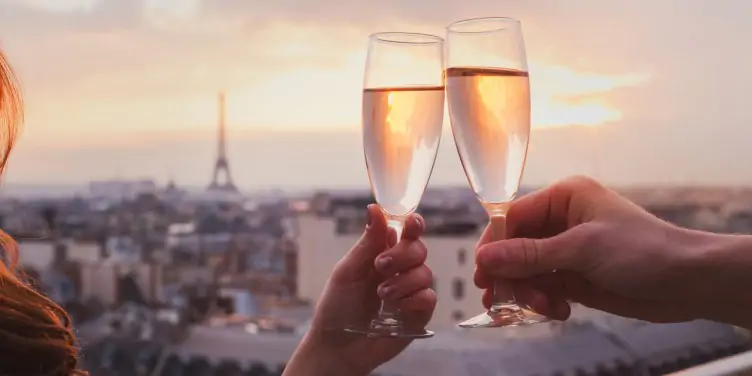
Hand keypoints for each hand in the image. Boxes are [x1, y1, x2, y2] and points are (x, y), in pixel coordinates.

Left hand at [285, 204, 435, 375]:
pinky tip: (396, 308)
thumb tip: (374, 208)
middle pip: (418, 249)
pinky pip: (429, 297)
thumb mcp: (348, 271)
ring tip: (381, 295)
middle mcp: (400, 271)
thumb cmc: (337, 307)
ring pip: (425, 273)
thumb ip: (367, 242)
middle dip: (402, 255)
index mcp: (382, 254)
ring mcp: (410, 292)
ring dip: (402, 282)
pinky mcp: (418, 315)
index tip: (412, 223)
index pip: (405, 232)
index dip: (413, 224)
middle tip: (380, 266)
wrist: (337, 346)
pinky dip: (413, 299)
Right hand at [474, 175, 711, 323]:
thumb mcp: (581, 249)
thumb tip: (483, 257)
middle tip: (500, 298)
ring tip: (542, 306)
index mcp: (563, 198)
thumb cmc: (641, 250)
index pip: (513, 217)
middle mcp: (561, 221)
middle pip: (514, 247)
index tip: (482, 271)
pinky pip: (542, 288)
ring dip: (528, 291)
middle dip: (510, 274)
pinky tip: (559, 311)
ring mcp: (566, 250)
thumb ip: (530, 255)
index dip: (494, 244)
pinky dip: (544, 302)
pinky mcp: (573, 276)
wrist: (686, 282)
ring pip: (526, 271)